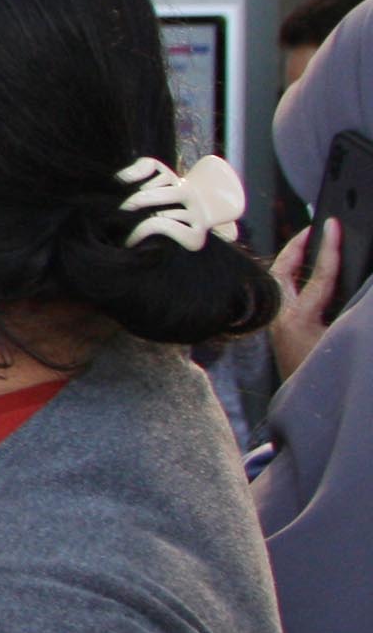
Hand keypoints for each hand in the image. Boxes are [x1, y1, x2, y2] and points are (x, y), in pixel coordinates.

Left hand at [269, 222, 343, 382]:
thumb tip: (357, 286)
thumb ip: (349, 308)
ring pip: (279, 282)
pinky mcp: (277, 331)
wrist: (307, 408)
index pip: (320, 274)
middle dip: (298, 246)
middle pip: (283, 270)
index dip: (329, 247)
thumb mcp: (344, 337)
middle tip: (314, 229)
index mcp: (300, 318)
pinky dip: (293, 279)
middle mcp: (281, 318)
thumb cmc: (326, 372)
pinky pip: (282, 295)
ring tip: (310, 244)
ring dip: (294, 261)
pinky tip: (305, 274)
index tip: (332, 224)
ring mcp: (275, 324)